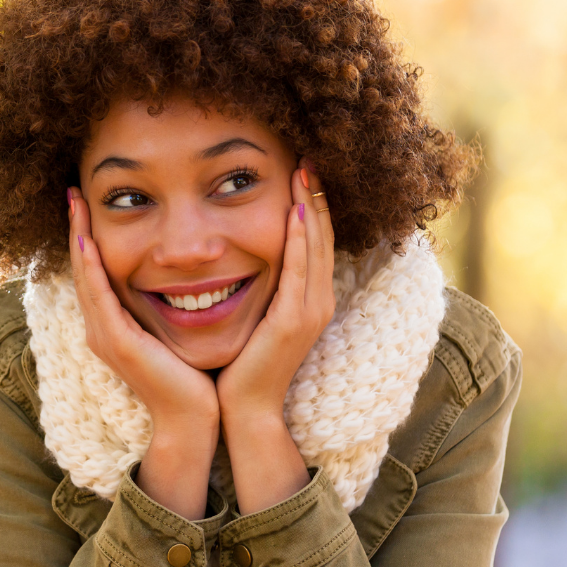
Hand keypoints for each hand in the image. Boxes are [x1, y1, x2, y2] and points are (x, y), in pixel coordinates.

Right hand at [67, 188, 219, 429]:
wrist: (192, 420)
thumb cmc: (191, 379)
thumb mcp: (173, 333)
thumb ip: (170, 306)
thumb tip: (187, 276)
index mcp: (113, 326)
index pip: (95, 272)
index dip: (88, 238)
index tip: (88, 203)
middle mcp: (101, 329)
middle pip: (82, 269)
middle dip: (76, 229)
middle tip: (74, 191)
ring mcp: (105, 337)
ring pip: (84, 277)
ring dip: (78, 238)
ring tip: (76, 203)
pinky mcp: (117, 344)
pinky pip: (99, 297)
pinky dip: (91, 268)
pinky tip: (88, 241)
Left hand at [215, 159, 335, 420]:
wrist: (246, 408)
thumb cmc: (245, 364)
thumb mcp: (259, 316)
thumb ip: (263, 287)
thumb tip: (246, 256)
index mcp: (312, 299)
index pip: (315, 241)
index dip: (314, 204)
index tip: (304, 171)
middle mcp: (319, 301)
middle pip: (321, 236)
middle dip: (317, 195)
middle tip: (309, 158)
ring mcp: (310, 311)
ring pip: (315, 246)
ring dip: (311, 206)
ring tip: (305, 171)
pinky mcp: (294, 320)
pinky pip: (299, 269)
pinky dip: (299, 238)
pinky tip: (294, 210)